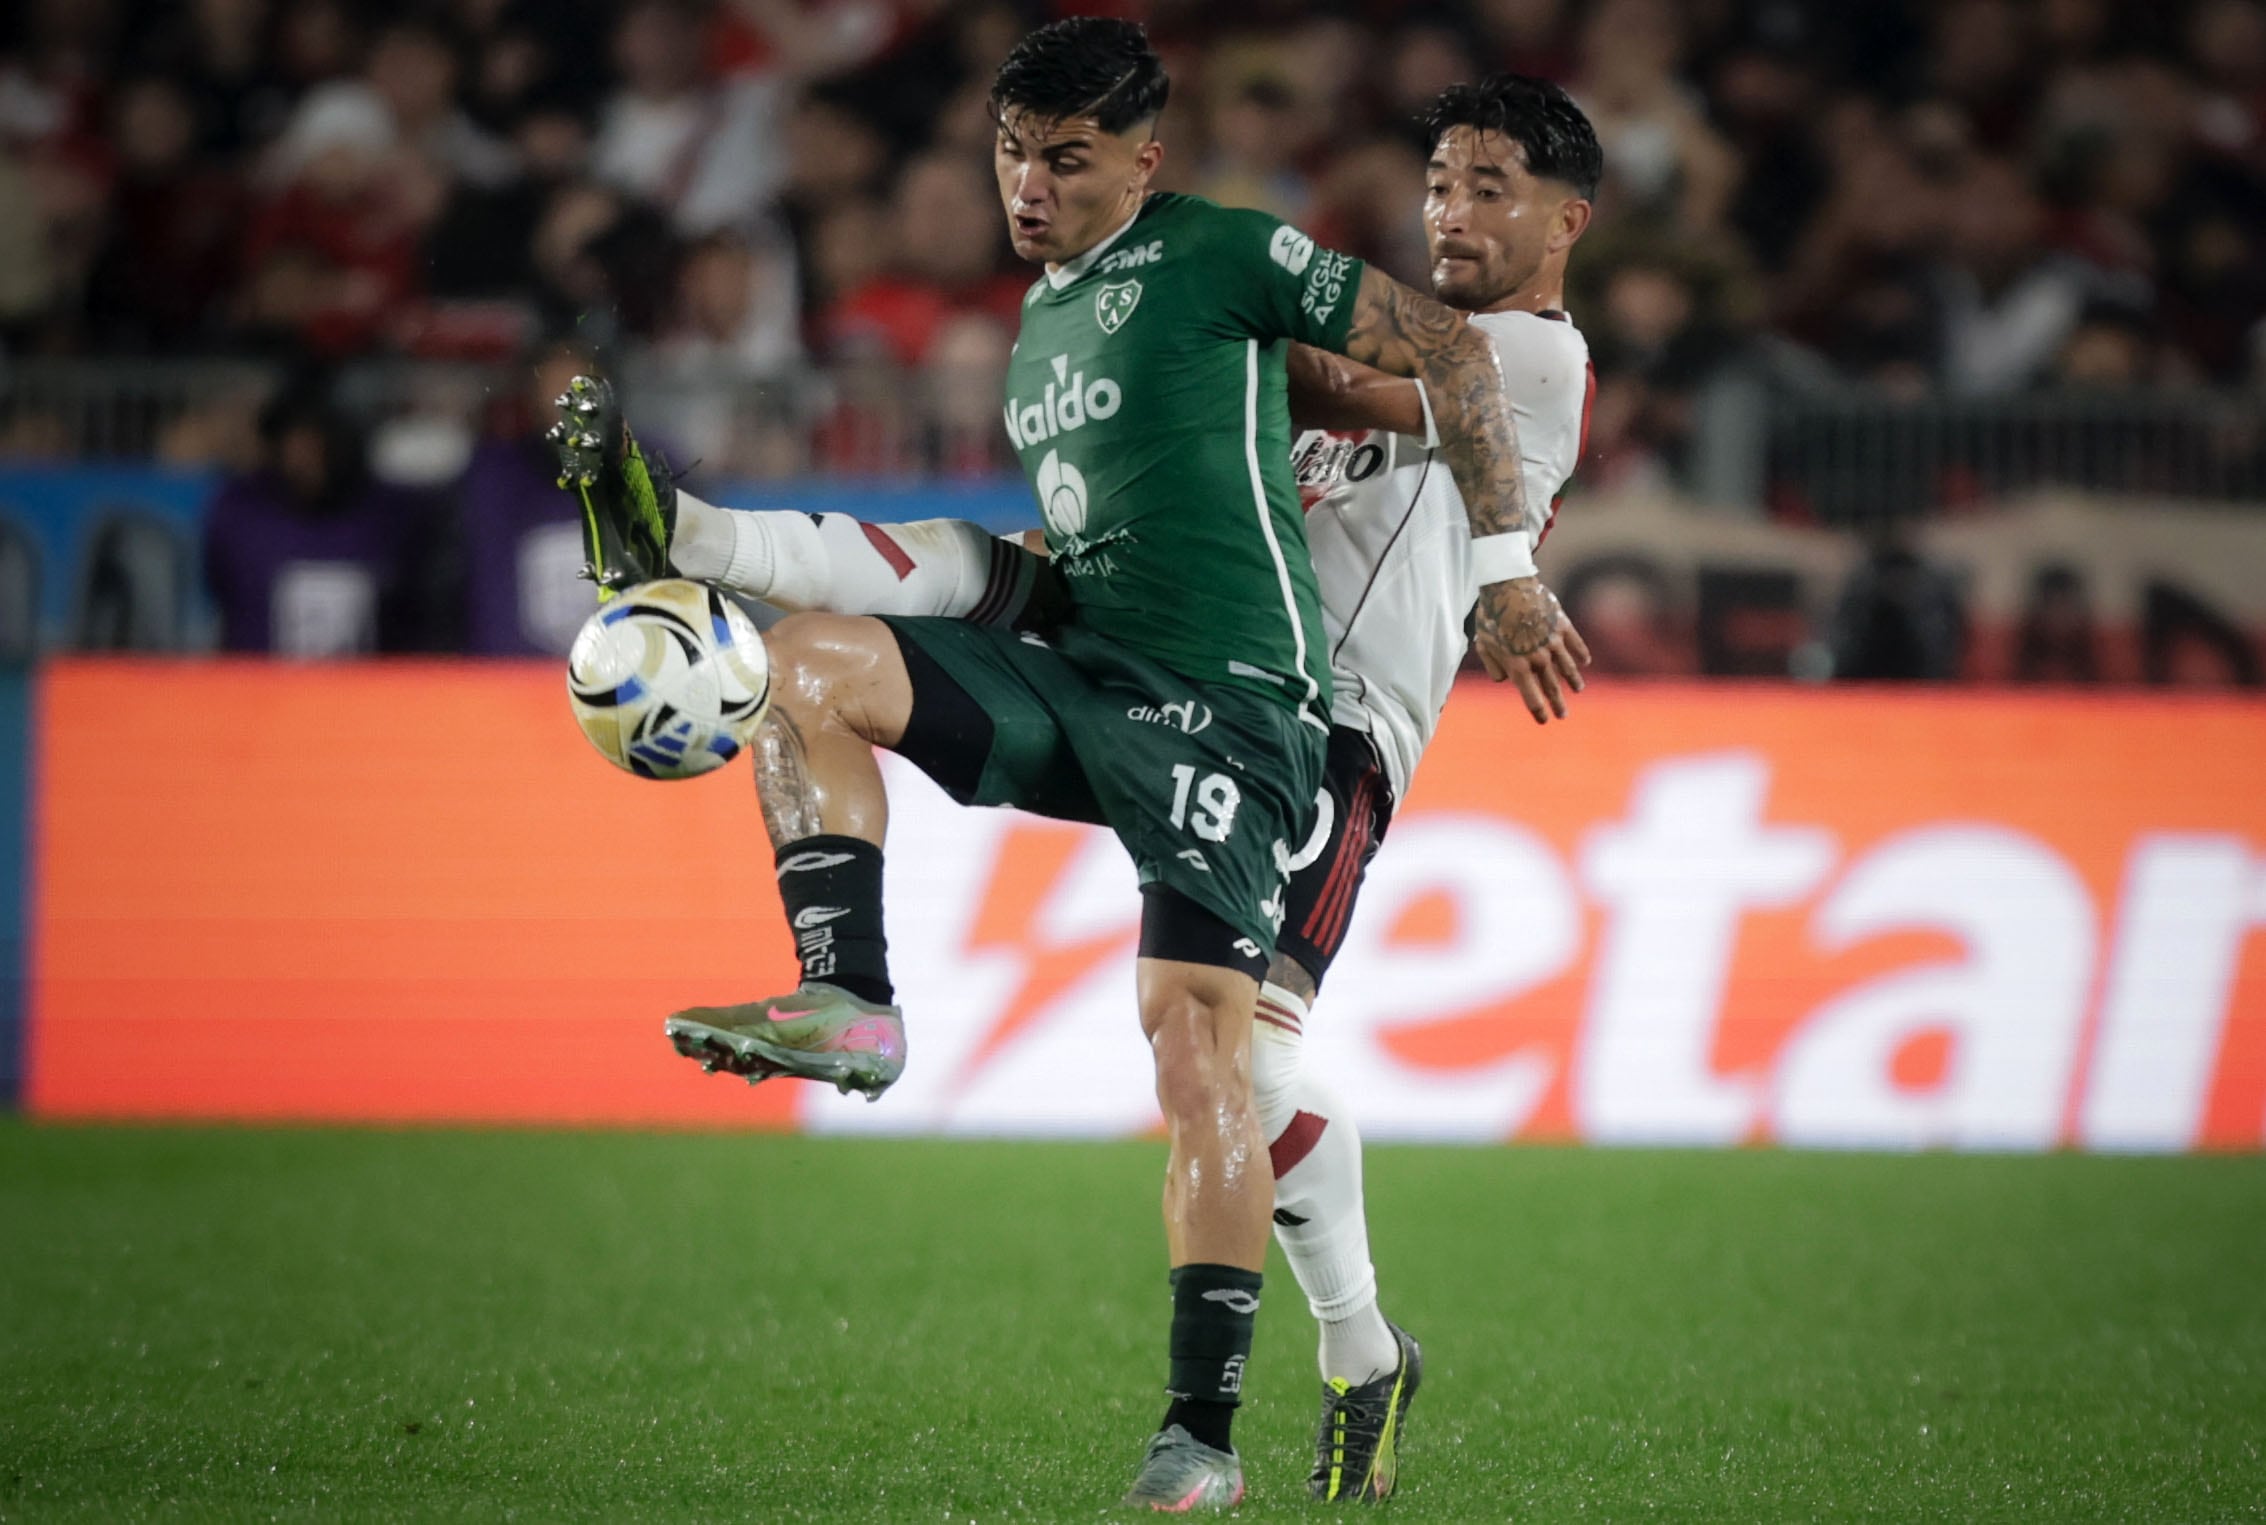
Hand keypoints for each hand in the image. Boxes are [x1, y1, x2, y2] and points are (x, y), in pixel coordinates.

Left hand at [1471, 576, 1591, 723]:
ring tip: (1578, 690)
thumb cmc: (1491, 616)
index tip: (1544, 720)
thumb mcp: (1483, 644)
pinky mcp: (1562, 625)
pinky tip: (1584, 663)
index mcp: (1518, 666)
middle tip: (1563, 716)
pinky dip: (1581, 654)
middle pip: (1551, 687)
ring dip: (1573, 681)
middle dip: (1557, 703)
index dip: (1538, 711)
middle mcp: (1538, 658)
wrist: (1508, 587)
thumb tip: (1506, 679)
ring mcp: (1553, 642)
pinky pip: (1576, 644)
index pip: (1531, 696)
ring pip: (1567, 668)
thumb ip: (1494, 667)